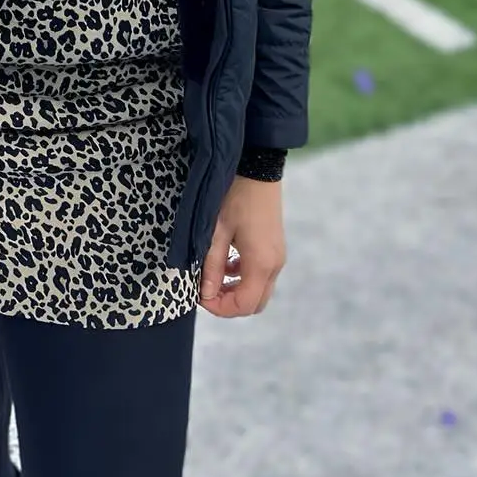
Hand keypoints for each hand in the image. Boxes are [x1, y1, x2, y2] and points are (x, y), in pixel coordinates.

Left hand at [198, 175, 286, 318]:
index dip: (220, 308)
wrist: (257, 168)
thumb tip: (205, 294)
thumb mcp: (217, 231)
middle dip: (228, 304)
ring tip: (212, 277)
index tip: (199, 296)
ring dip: (235, 291)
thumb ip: (212, 265)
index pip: (244, 305)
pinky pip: (261, 275)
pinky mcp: (274, 248)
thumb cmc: (235, 196)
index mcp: (261, 263)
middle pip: (254, 303)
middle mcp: (274, 264)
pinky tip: (225, 263)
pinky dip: (243, 278)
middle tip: (205, 291)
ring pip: (259, 290)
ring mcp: (277, 256)